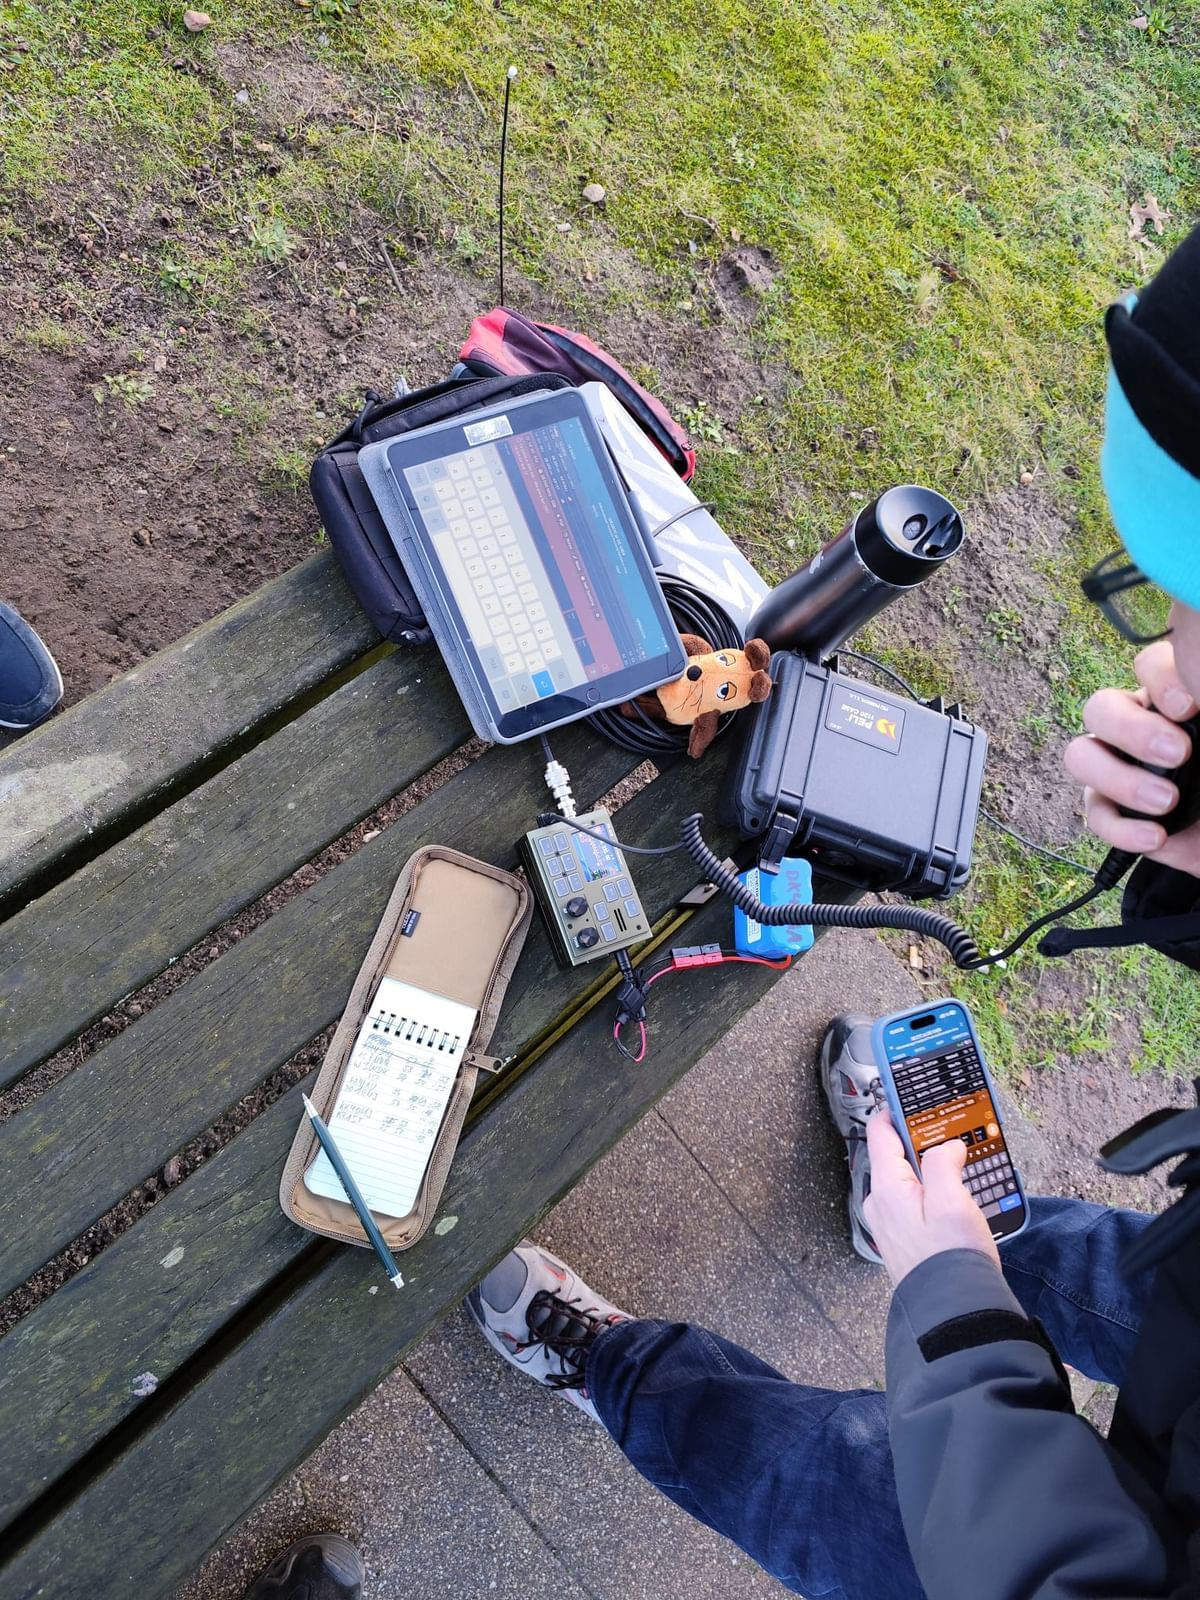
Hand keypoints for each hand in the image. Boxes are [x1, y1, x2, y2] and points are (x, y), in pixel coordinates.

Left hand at [863, 1110, 999, 1286]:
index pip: (880, 1133)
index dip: (896, 1112)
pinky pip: (913, 1206)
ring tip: (959, 1169)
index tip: (912, 1097)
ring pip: (907, 1183)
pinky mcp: (902, 1241)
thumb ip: (943, 1164)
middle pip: (895, 1157)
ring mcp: (889, 1225)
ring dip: (930, 1173)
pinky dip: (931, 1196)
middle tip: (948, 1135)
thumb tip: (944, 1147)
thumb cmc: (952, 1258)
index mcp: (886, 1188)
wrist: (953, 1313)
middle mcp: (880, 1205)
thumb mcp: (952, 1200)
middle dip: (920, 1144)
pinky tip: (954, 1202)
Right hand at [1064, 639, 1199, 875]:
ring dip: (1119, 779)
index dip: (1160, 679)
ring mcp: (1115, 767)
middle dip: (1132, 730)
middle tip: (1178, 754)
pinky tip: (1155, 836)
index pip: (1150, 666)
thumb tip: (1193, 705)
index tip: (1190, 708)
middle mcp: (1136, 726)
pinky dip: (1122, 828)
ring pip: (1081, 755)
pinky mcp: (1111, 811)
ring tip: (1166, 801)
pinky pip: (1096, 814)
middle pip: (1101, 708)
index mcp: (1171, 699)